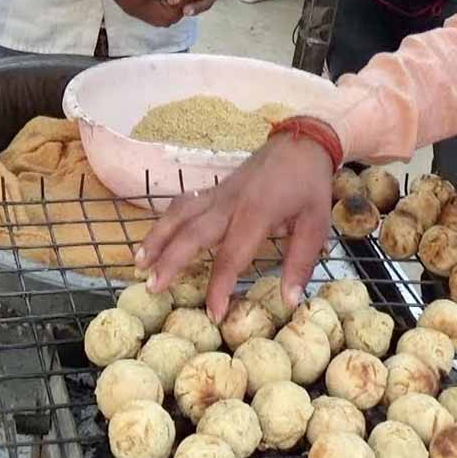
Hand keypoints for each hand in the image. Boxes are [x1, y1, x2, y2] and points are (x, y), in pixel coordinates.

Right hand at [135, 134, 334, 321]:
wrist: (300, 143)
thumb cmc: (308, 186)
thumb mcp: (316, 224)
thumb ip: (300, 263)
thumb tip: (289, 302)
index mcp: (257, 213)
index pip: (231, 256)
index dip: (220, 287)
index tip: (213, 314)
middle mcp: (230, 203)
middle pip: (192, 233)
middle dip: (169, 261)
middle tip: (153, 287)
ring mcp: (218, 193)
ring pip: (179, 214)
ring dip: (157, 237)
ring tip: (139, 263)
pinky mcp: (213, 189)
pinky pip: (183, 204)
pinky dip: (164, 221)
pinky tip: (154, 239)